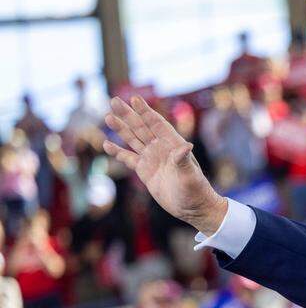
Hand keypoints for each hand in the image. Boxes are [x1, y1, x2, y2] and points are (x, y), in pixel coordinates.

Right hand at [103, 97, 227, 233]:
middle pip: (141, 128)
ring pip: (133, 140)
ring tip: (108, 117)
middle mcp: (161, 149)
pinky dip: (117, 151)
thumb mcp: (190, 175)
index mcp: (173, 145)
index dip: (146, 112)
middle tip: (114, 100)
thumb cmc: (196, 190)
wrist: (192, 208)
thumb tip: (187, 145)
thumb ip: (184, 160)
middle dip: (128, 115)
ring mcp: (152, 158)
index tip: (135, 99)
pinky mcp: (144, 170)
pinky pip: (128, 158)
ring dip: (121, 129)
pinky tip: (106, 144)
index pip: (157, 124)